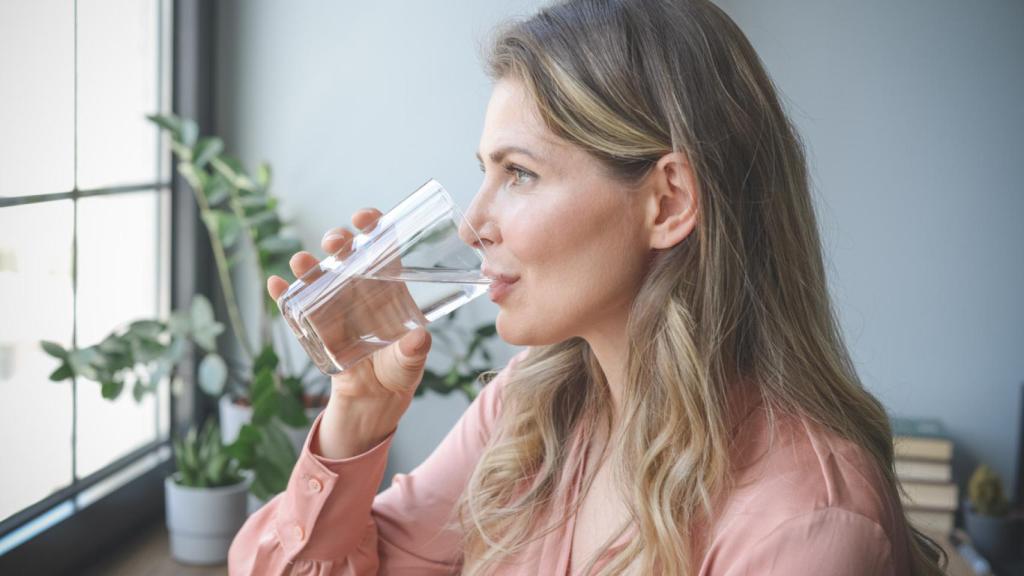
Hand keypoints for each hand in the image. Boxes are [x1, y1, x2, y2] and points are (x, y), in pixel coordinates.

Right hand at [267, 208, 431, 406]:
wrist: (375, 397)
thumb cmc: (400, 369)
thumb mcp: (411, 360)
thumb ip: (415, 351)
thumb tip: (419, 339)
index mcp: (388, 286)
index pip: (380, 246)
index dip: (373, 226)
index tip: (365, 217)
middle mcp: (359, 288)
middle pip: (345, 254)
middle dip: (337, 240)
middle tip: (335, 242)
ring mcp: (334, 304)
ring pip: (318, 275)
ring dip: (307, 264)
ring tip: (302, 261)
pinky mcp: (315, 325)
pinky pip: (295, 305)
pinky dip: (283, 294)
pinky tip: (275, 285)